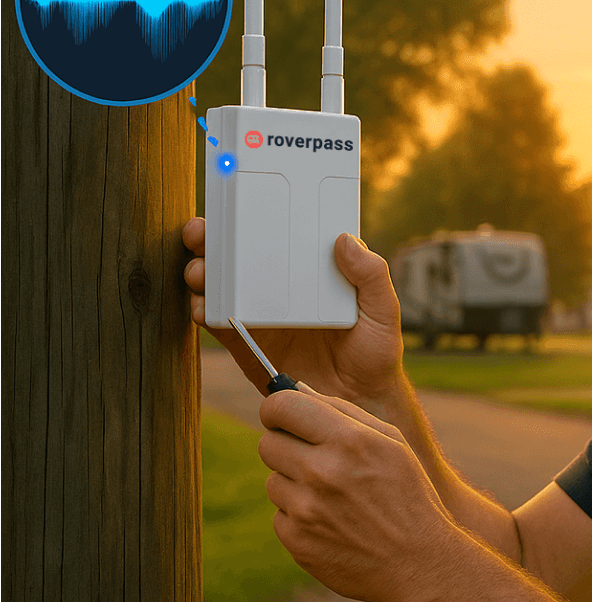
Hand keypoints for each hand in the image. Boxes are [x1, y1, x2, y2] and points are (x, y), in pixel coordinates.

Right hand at [182, 217, 404, 415]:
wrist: (358, 402)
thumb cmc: (374, 352)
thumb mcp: (383, 310)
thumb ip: (372, 275)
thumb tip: (346, 239)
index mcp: (310, 271)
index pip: (278, 234)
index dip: (253, 215)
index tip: (234, 200)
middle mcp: (280, 287)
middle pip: (238, 254)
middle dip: (212, 238)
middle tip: (201, 232)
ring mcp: (259, 314)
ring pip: (220, 284)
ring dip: (201, 271)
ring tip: (199, 270)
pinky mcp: (246, 344)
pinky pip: (217, 322)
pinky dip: (203, 311)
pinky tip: (201, 307)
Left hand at [257, 383, 458, 601]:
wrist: (418, 562)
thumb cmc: (407, 493)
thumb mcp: (391, 441)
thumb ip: (344, 412)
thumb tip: (298, 391)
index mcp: (349, 440)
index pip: (281, 406)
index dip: (277, 407)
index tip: (283, 414)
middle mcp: (322, 472)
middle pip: (268, 442)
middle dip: (286, 444)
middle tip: (311, 455)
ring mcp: (306, 510)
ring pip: (272, 480)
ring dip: (294, 483)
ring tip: (331, 495)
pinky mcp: (297, 541)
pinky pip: (280, 514)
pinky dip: (299, 515)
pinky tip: (331, 521)